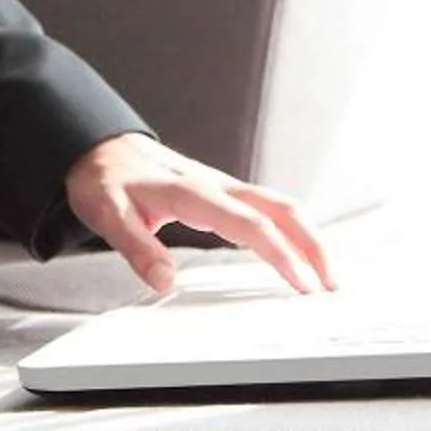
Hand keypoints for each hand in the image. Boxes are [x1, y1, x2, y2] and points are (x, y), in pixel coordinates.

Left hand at [63, 133, 334, 297]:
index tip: (302, 283)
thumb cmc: (104, 179)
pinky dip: (294, 228)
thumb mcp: (107, 215)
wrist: (99, 146)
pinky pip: (269, 206)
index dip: (282, 255)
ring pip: (281, 205)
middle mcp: (216, 186)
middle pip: (282, 209)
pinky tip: (299, 248)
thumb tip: (165, 281)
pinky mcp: (223, 191)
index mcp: (193, 193)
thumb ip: (137, 247)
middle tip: (331, 284)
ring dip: (309, 236)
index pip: (251, 224)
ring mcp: (223, 186)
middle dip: (314, 245)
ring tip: (325, 273)